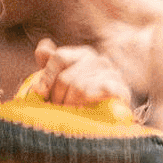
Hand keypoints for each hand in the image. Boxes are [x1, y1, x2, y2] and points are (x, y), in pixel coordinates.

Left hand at [23, 39, 137, 115]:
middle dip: (57, 97)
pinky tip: (86, 106)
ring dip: (70, 105)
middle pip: (66, 78)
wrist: (110, 114)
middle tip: (58, 108)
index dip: (47, 77)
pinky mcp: (121, 90)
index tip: (42, 94)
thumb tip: (42, 48)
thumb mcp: (60, 78)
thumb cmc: (80, 96)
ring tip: (70, 112)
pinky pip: (98, 94)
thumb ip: (49, 64)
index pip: (59, 57)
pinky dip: (89, 101)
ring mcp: (111, 74)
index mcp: (83, 54)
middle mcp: (98, 60)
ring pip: (79, 89)